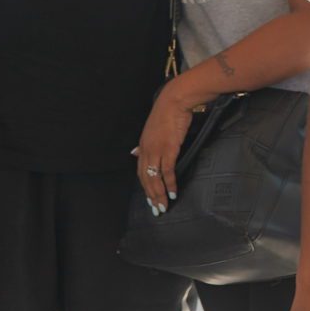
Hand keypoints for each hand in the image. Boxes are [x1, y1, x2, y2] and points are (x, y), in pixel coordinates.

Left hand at [133, 84, 201, 212]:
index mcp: (142, 146)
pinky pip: (167, 171)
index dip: (145, 187)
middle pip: (146, 178)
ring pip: (154, 178)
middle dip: (151, 196)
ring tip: (163, 206)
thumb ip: (145, 144)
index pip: (141, 171)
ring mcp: (156, 150)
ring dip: (159, 194)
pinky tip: (172, 193)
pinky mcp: (168, 149)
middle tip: (156, 209)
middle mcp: (146, 150)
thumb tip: (134, 153)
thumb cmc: (167, 113)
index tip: (150, 199)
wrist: (175, 101)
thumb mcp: (151, 130)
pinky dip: (169, 184)